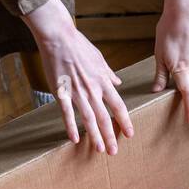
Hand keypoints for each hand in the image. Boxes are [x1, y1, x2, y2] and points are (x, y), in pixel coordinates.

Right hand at [23, 0, 132, 153]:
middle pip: (105, 117)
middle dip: (110, 136)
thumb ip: (109, 73)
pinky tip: (74, 139)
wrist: (58, 37)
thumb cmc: (78, 45)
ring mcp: (77, 92)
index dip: (125, 121)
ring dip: (94, 136)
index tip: (130, 133)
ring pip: (88, 118)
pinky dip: (71, 127)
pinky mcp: (61, 92)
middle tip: (114, 151)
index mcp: (103, 81)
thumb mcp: (99, 58)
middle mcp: (93, 89)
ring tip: (99, 149)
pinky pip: (67, 113)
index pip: (118, 106)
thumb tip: (118, 82)